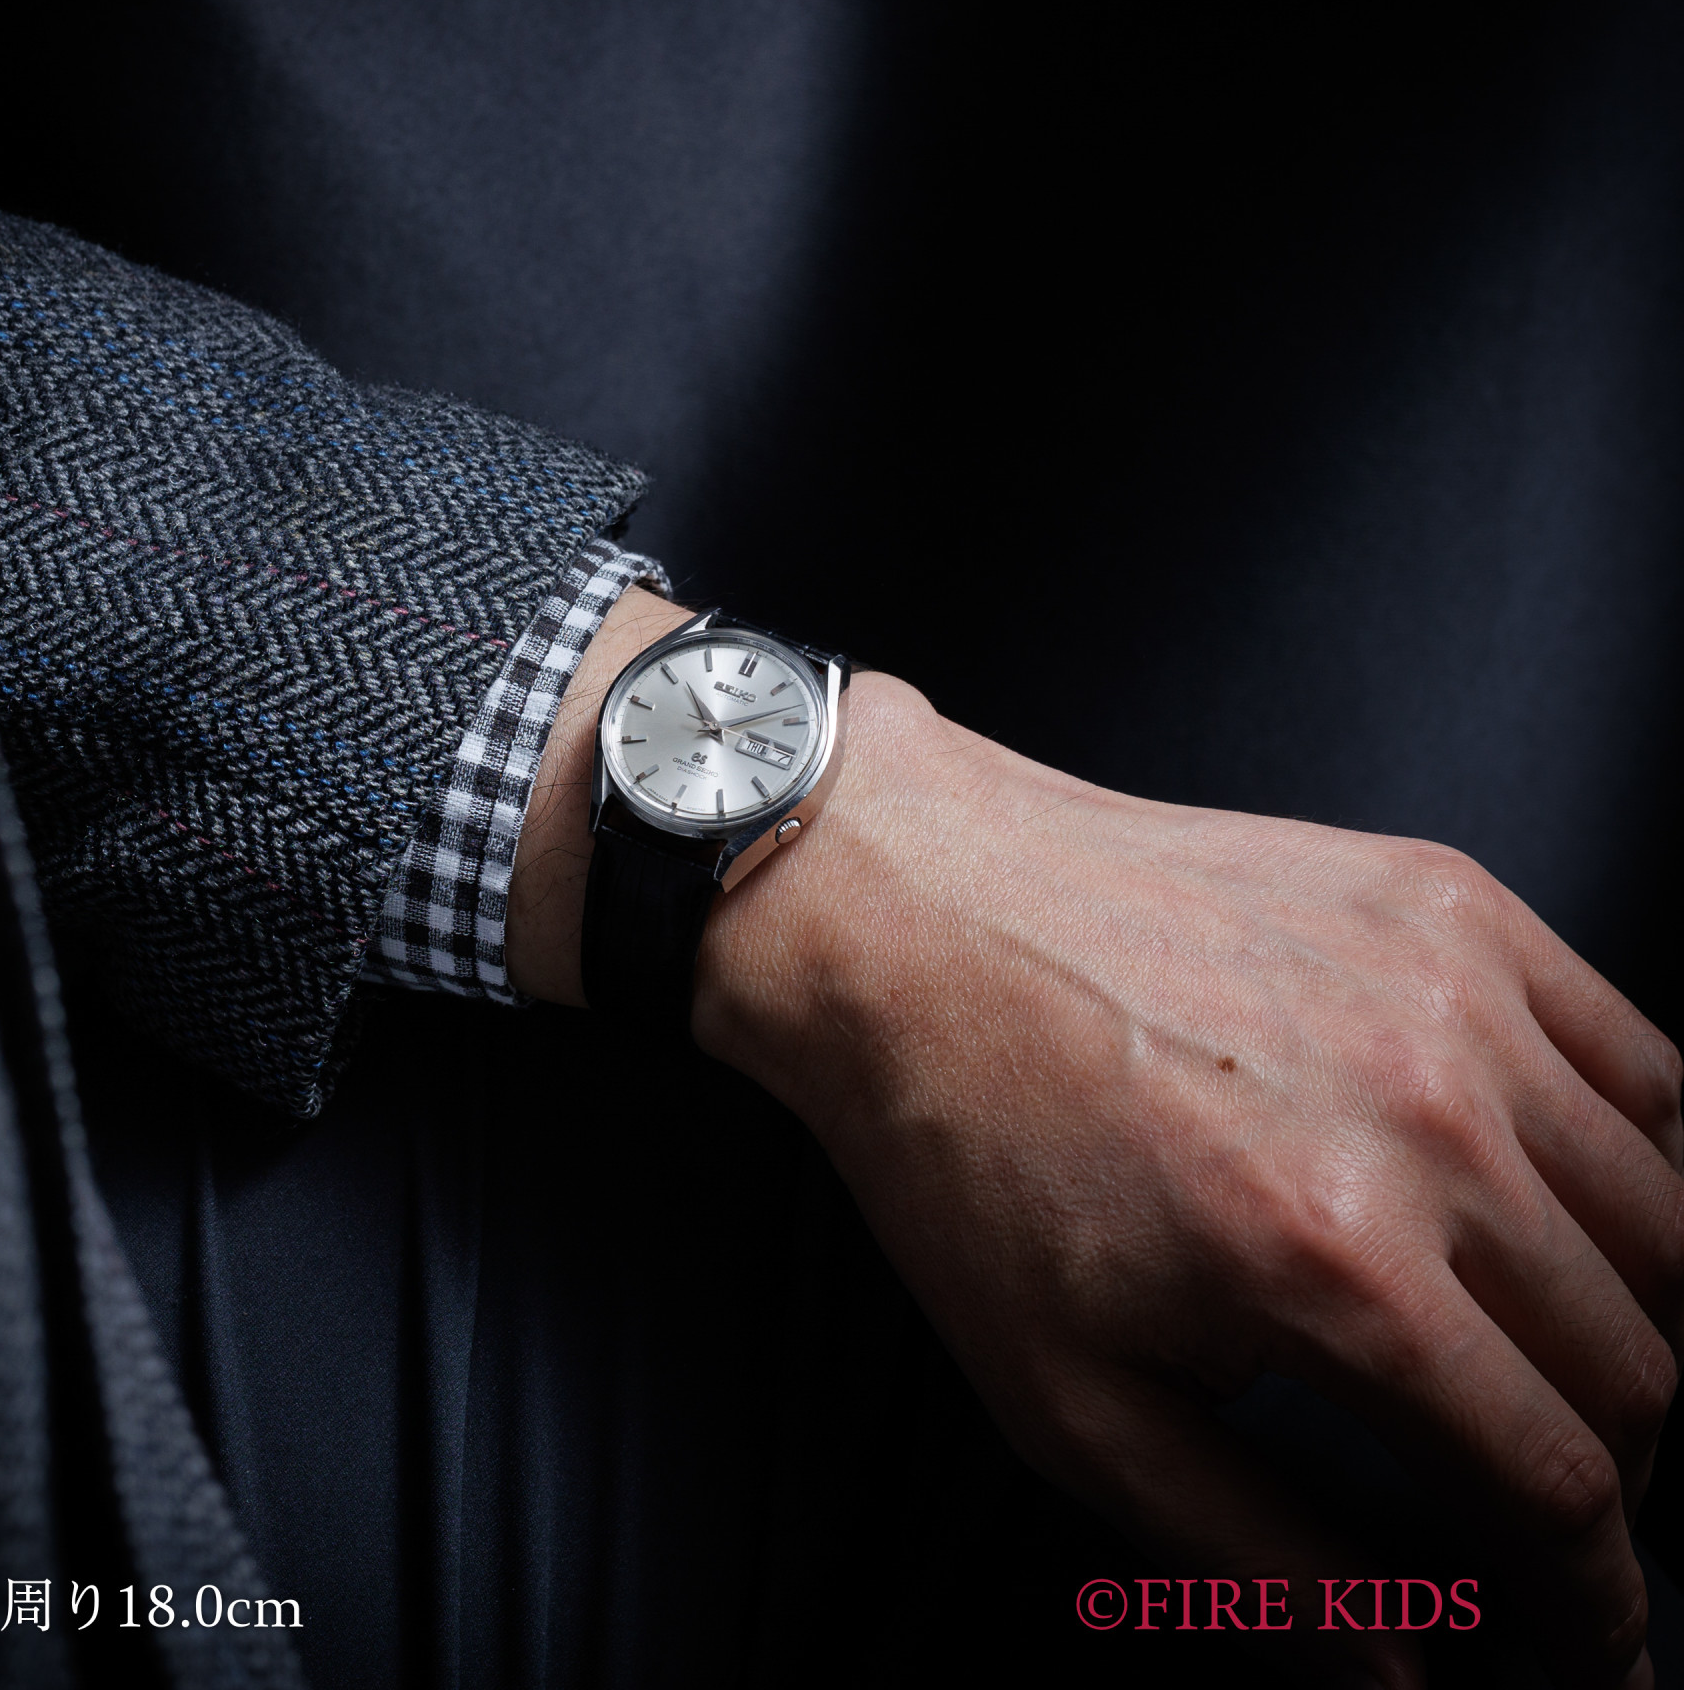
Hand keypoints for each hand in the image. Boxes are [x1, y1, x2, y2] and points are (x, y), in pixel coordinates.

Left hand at [693, 672, 1681, 1689]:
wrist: (906, 914)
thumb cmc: (965, 1139)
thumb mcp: (1066, 1398)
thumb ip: (1253, 1559)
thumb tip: (1409, 1670)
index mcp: (1335, 1261)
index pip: (1559, 1482)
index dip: (1589, 1599)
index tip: (1582, 1635)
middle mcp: (1427, 1120)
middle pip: (1640, 1360)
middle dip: (1621, 1476)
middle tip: (1555, 1508)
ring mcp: (1450, 990)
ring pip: (1668, 1216)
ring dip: (1641, 1327)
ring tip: (1562, 1368)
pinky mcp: (1445, 900)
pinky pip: (1639, 1057)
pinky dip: (1646, 1160)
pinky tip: (1571, 1205)